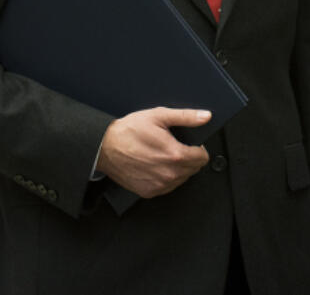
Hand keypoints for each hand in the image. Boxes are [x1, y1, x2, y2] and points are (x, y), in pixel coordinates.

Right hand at [95, 107, 210, 197]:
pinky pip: (168, 187)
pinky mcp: (149, 192)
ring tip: (164, 155)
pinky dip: (167, 177)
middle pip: (194, 169)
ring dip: (179, 169)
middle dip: (190, 158)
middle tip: (176, 147)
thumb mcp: (159, 116)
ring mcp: (159, 185)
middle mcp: (168, 173)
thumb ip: (186, 117)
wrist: (104, 147)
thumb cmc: (128, 131)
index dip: (199, 149)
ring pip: (182, 179)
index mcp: (174, 155)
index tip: (192, 145)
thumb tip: (205, 116)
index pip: (202, 158)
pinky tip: (156, 166)